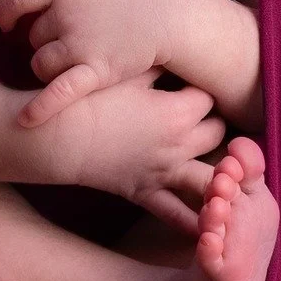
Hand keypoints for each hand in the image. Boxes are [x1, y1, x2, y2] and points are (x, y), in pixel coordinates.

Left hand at [0, 0, 186, 123]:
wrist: (171, 13)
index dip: (5, 12)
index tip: (3, 22)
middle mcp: (66, 14)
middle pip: (33, 36)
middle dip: (44, 42)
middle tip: (67, 43)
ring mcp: (80, 43)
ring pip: (41, 63)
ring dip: (48, 67)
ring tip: (70, 64)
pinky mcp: (96, 71)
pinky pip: (59, 91)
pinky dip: (40, 106)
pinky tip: (25, 120)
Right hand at [34, 75, 223, 229]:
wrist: (58, 138)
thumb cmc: (90, 99)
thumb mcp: (128, 71)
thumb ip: (159, 64)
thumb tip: (174, 54)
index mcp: (177, 113)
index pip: (210, 98)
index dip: (202, 88)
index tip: (191, 83)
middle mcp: (179, 146)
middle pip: (218, 133)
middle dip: (214, 122)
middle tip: (201, 114)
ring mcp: (164, 173)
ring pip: (210, 176)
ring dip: (220, 171)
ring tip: (223, 166)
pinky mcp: (145, 193)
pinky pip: (177, 215)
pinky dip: (196, 222)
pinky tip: (211, 226)